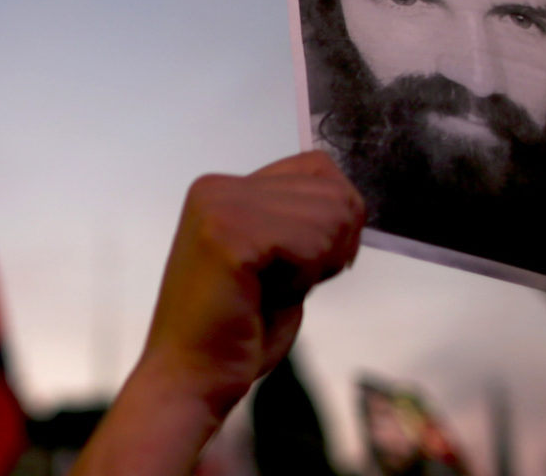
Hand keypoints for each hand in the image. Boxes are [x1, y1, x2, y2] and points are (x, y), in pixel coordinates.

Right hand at [142, 150, 364, 416]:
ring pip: (329, 215)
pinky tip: (262, 296)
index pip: (319, 167)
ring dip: (314, 265)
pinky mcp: (227, 235)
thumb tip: (352, 201)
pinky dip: (301, 278)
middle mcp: (218, 186)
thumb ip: (304, 221)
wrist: (193, 378)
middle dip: (329, 246)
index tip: (306, 262)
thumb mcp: (281, 258)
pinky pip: (309, 243)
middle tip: (281, 284)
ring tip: (267, 290)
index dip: (334, 219)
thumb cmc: (239, 329)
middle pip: (332, 189)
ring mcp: (219, 206)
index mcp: (226, 188)